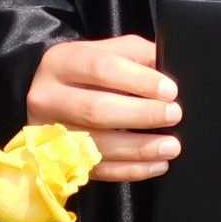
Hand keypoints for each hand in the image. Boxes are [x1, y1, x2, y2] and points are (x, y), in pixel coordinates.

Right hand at [25, 35, 181, 181]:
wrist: (47, 96)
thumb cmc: (84, 72)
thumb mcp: (105, 51)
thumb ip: (136, 55)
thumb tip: (168, 71)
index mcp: (61, 62)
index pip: (101, 68)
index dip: (139, 80)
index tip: (169, 90)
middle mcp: (49, 97)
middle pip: (96, 109)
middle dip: (142, 114)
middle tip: (173, 114)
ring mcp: (51, 133)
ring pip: (98, 144)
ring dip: (140, 148)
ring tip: (170, 146)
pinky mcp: (61, 160)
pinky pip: (99, 170)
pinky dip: (131, 170)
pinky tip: (155, 164)